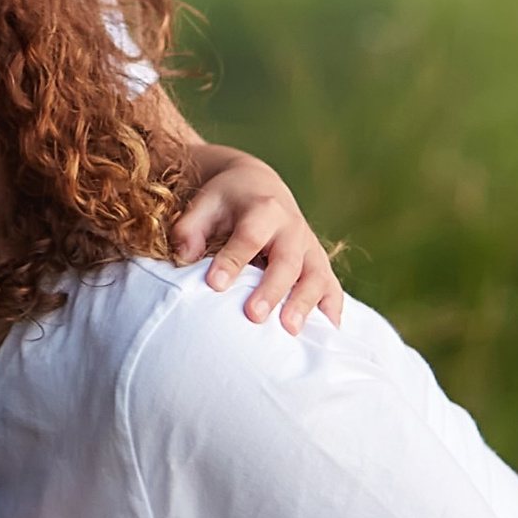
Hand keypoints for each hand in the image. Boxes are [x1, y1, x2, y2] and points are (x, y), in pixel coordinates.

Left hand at [170, 153, 343, 330]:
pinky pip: (332, 286)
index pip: (249, 236)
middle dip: (272, 289)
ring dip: (305, 303)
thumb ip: (190, 228)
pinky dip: (333, 308)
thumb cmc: (227, 200)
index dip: (233, 260)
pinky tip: (328, 332)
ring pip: (316, 275)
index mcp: (263, 209)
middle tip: (254, 316)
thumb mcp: (205, 203)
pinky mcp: (318, 263)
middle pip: (287, 260)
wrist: (259, 186)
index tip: (215, 285)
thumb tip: (185, 257)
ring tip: (290, 330)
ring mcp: (310, 247)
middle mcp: (292, 228)